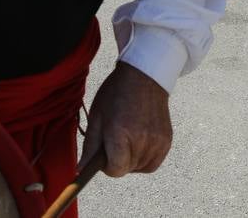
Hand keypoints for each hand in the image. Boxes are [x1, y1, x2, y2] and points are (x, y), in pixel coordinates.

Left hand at [80, 62, 171, 176]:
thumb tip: (80, 170)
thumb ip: (90, 146)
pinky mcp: (166, 140)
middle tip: (115, 140)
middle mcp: (141, 140)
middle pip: (126, 169)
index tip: (104, 154)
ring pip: (140, 168)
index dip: (106, 165)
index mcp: (120, 133)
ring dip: (131, 160)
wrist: (143, 76)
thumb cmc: (116, 93)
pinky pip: (153, 163)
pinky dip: (145, 159)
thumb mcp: (97, 116)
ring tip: (128, 139)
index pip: (115, 170)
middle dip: (118, 160)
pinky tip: (139, 142)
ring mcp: (157, 141)